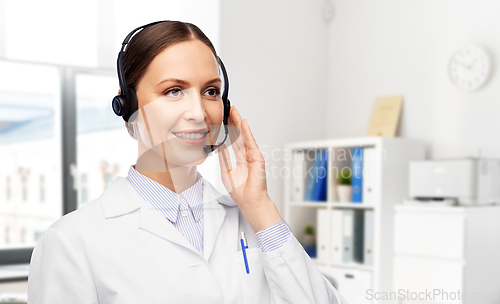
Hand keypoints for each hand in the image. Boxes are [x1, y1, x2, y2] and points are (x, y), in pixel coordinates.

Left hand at [218, 106, 281, 231]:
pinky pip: (250, 142)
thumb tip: (218, 146)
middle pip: (239, 136)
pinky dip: (246, 131)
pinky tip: (242, 122)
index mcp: (240, 160)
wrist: (250, 202)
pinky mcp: (257, 157)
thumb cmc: (241, 192)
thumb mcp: (226, 172)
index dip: (228, 131)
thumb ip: (223, 158)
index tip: (222, 121)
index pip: (233, 142)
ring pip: (244, 136)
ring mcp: (253, 156)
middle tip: (227, 110)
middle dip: (232, 123)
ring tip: (233, 111)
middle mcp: (247, 156)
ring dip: (238, 123)